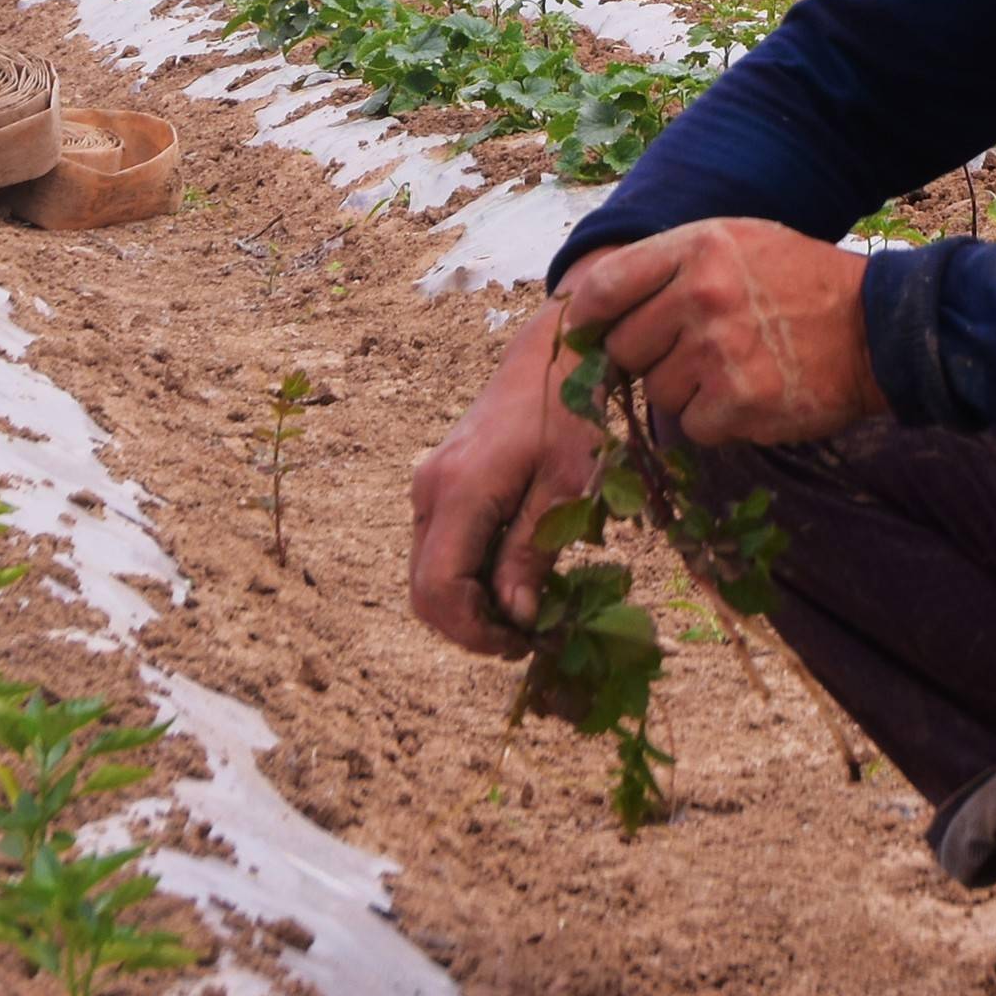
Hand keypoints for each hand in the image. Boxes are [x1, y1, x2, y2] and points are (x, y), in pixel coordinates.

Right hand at [404, 314, 605, 658]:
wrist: (554, 355)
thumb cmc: (570, 414)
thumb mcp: (567, 487)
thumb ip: (532, 553)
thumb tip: (514, 616)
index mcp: (459, 493)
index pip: (439, 591)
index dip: (476, 631)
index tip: (524, 641)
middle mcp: (429, 492)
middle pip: (425, 590)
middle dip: (470, 626)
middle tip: (527, 635)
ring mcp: (428, 486)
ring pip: (429, 572)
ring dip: (470, 603)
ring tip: (527, 607)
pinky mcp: (439, 484)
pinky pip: (440, 548)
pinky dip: (468, 574)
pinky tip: (513, 572)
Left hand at [568, 217, 878, 449]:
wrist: (875, 329)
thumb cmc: (800, 282)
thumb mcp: (736, 243)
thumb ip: (671, 266)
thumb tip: (596, 308)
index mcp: (697, 248)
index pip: (605, 286)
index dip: (587, 317)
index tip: (588, 333)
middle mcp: (701, 296)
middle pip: (624, 348)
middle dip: (648, 357)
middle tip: (690, 352)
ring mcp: (719, 352)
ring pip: (657, 392)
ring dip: (686, 391)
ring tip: (732, 369)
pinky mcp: (739, 403)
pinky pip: (693, 426)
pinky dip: (716, 420)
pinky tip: (750, 394)